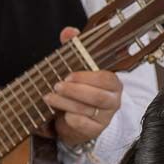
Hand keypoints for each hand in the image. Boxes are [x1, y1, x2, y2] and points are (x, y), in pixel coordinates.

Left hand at [40, 27, 122, 147]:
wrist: (77, 119)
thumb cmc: (79, 90)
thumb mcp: (77, 67)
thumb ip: (74, 48)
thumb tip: (69, 32)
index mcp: (113, 84)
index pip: (106, 79)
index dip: (87, 77)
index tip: (68, 75)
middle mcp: (113, 101)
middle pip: (98, 96)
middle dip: (75, 91)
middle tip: (57, 85)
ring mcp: (105, 118)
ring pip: (87, 110)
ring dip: (65, 103)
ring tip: (50, 97)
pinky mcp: (95, 130)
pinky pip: (83, 125)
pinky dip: (70, 119)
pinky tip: (60, 114)